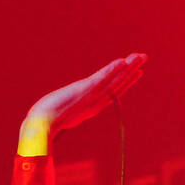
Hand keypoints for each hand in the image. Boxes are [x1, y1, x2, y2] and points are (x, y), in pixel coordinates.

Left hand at [21, 53, 146, 140]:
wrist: (40, 127)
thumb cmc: (44, 124)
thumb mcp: (57, 118)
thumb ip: (63, 118)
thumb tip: (59, 122)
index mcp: (90, 108)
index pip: (112, 92)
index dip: (125, 82)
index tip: (137, 73)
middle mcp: (94, 102)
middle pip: (117, 84)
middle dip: (131, 71)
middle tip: (144, 59)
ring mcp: (90, 96)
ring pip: (114, 80)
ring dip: (128, 67)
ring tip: (140, 57)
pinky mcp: (84, 90)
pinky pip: (102, 78)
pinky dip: (112, 71)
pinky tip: (122, 62)